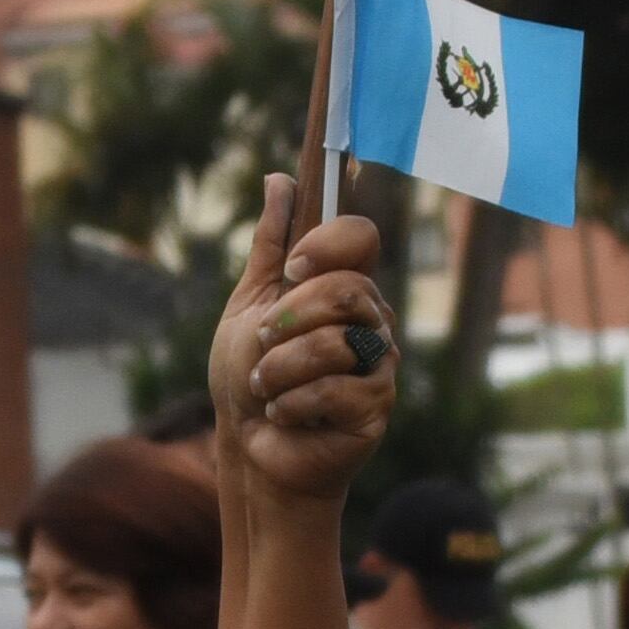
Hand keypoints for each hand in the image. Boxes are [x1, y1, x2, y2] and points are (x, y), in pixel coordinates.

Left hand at [208, 177, 392, 504]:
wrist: (251, 449)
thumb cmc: (249, 379)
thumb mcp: (249, 304)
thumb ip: (270, 247)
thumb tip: (277, 179)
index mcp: (343, 288)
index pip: (362, 238)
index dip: (328, 244)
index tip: (293, 268)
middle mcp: (369, 321)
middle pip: (349, 289)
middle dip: (290, 317)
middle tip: (261, 343)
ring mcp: (379, 365)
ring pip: (336, 343)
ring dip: (279, 368)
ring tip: (264, 388)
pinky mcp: (376, 408)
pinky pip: (334, 389)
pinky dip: (291, 402)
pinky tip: (281, 414)